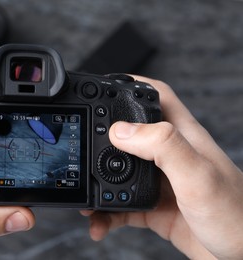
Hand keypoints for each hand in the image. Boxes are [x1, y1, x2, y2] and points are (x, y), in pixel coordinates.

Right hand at [82, 77, 242, 258]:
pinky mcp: (154, 206)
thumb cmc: (236, 216)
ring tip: (85, 196)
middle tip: (81, 143)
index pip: (157, 96)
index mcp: (182, 138)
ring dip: (97, 183)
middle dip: (101, 136)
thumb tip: (121, 130)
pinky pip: (120, 205)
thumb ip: (163, 147)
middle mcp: (169, 156)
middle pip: (129, 133)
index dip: (131, 84)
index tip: (103, 86)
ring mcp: (160, 181)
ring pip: (119, 172)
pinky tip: (99, 222)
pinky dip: (105, 214)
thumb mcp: (198, 176)